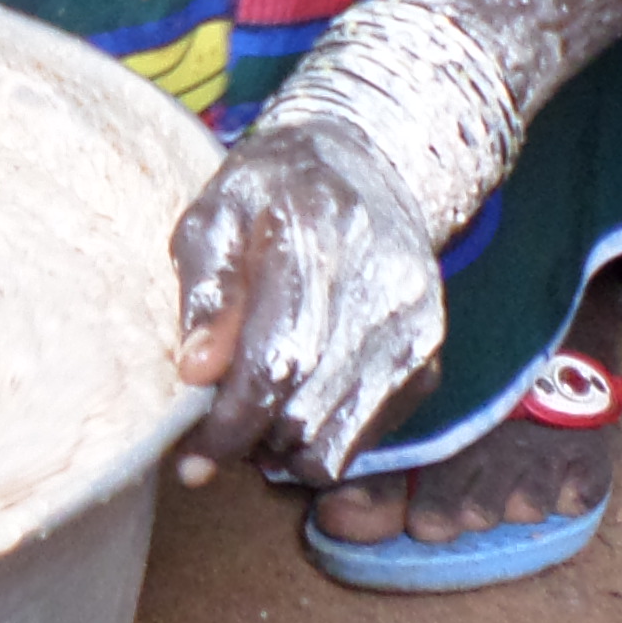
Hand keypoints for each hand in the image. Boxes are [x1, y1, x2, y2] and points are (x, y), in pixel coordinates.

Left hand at [167, 109, 444, 485]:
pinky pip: (369, 435)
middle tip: (215, 432)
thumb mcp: (216, 216)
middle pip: (307, 410)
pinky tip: (296, 404)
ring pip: (340, 438)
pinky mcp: (429, 357)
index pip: (276, 362)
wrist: (368, 167)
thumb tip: (195, 373)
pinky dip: (325, 439)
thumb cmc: (273, 193)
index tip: (192, 456)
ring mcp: (415, 326)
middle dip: (249, 440)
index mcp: (318, 237)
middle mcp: (383, 286)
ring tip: (254, 417)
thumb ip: (205, 291)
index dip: (229, 423)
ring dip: (285, 449)